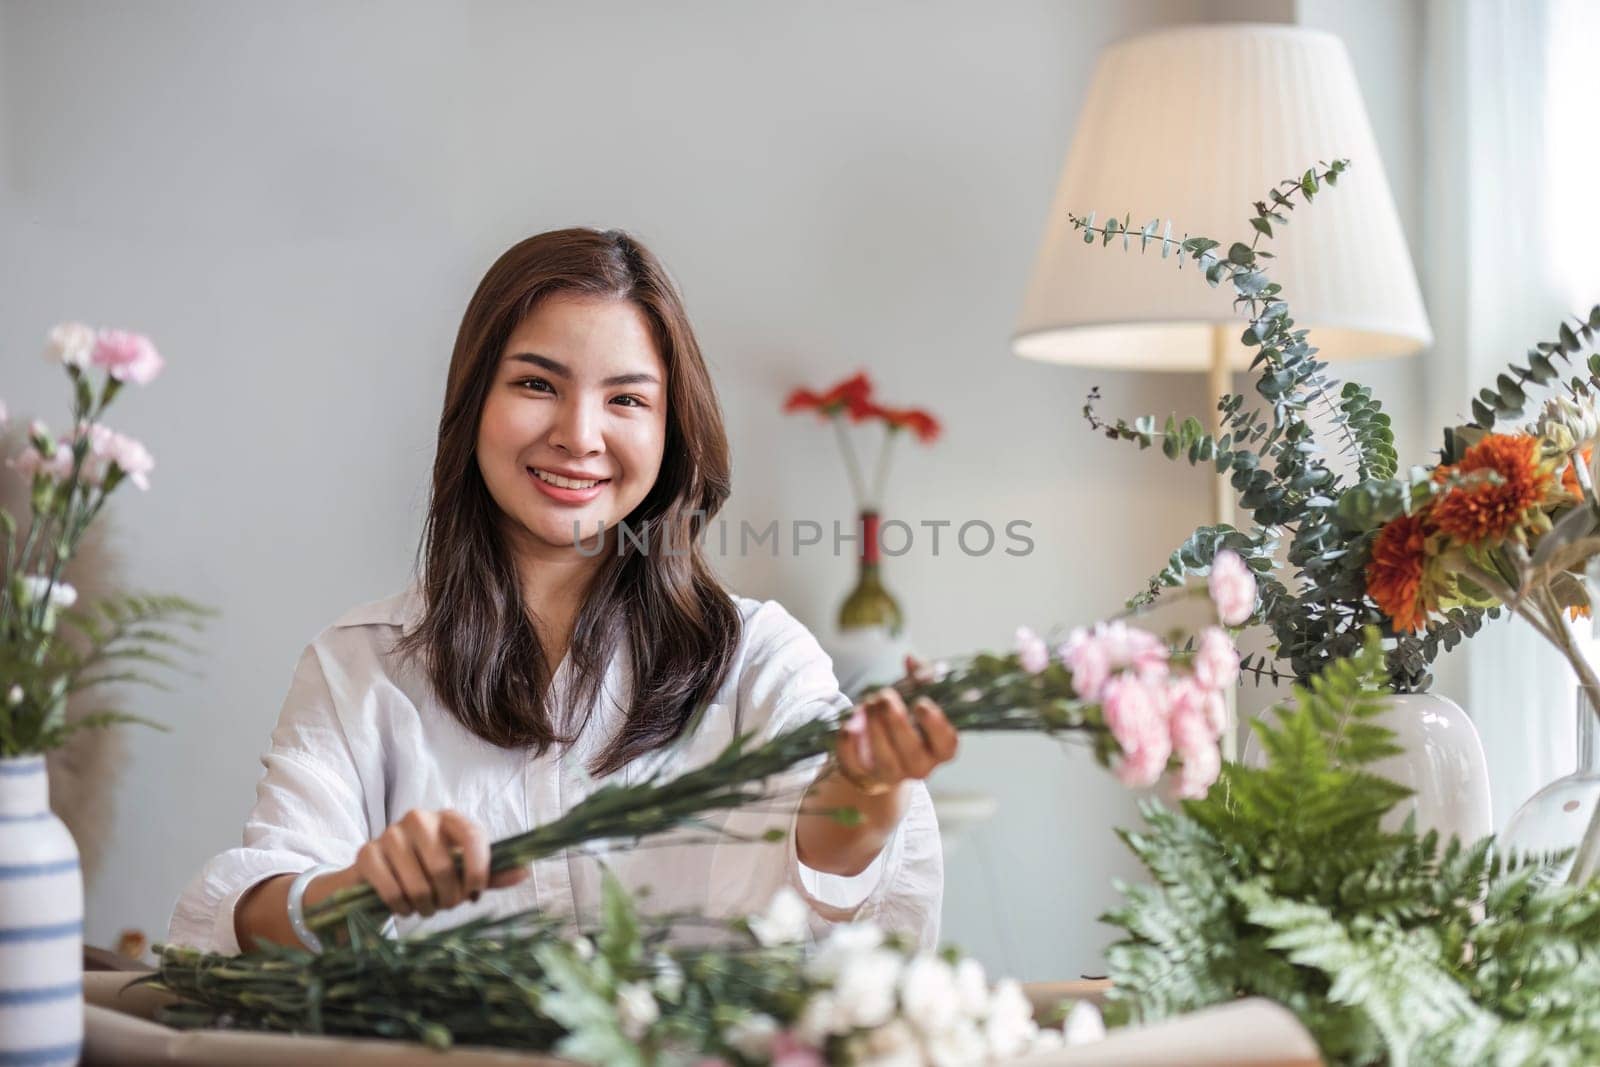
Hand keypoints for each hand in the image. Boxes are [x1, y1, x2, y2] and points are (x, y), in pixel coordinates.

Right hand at [346, 808, 529, 917]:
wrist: (377, 877)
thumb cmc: (428, 872)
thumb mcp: (462, 871)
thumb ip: (491, 873)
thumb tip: (525, 871)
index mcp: (449, 818)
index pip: (472, 837)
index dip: (478, 869)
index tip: (475, 894)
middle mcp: (419, 818)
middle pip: (443, 868)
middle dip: (448, 898)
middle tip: (446, 905)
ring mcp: (390, 833)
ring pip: (417, 884)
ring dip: (425, 907)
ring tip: (425, 907)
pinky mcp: (367, 854)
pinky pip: (391, 891)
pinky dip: (401, 908)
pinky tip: (404, 907)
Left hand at [834, 655, 959, 795]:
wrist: (875, 749)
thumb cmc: (902, 719)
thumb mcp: (914, 696)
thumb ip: (919, 678)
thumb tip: (913, 660)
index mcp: (938, 748)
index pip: (946, 743)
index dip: (935, 724)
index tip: (920, 703)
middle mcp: (919, 767)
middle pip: (912, 752)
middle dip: (896, 720)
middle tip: (884, 696)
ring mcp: (890, 775)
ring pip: (884, 759)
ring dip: (874, 726)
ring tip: (868, 703)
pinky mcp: (862, 776)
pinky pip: (853, 763)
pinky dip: (849, 741)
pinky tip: (850, 722)